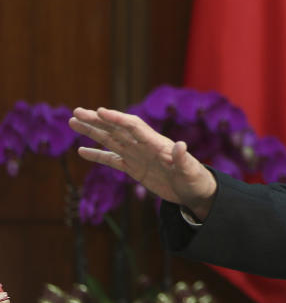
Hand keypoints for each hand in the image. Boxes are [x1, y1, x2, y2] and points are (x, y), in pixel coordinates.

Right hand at [69, 107, 217, 220]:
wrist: (194, 191)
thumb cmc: (195, 179)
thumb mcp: (190, 169)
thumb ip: (182, 158)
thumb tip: (181, 145)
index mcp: (156, 143)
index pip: (134, 126)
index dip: (117, 118)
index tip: (99, 111)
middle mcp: (144, 146)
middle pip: (117, 129)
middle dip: (97, 121)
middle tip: (76, 112)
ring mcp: (137, 156)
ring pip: (111, 140)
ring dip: (93, 132)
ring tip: (73, 122)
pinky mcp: (134, 169)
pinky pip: (112, 160)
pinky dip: (97, 155)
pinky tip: (82, 151)